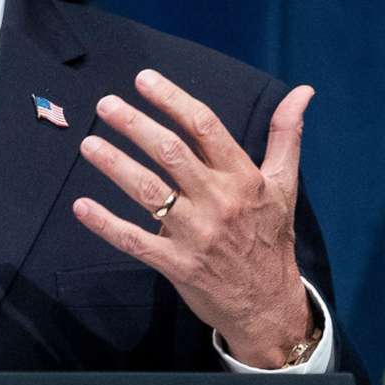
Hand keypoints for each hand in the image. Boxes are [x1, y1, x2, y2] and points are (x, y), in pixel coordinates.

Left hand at [71, 72, 313, 365]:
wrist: (268, 305)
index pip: (205, 127)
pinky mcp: (176, 265)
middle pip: (170, 153)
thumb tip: (303, 91)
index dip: (172, 100)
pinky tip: (81, 206)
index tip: (144, 79)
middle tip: (105, 104)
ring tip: (88, 143)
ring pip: (148, 191)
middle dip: (135, 124)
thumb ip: (286, 135)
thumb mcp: (284, 185)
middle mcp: (218, 202)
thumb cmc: (271, 237)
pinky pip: (134, 241)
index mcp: (243, 178)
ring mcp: (195, 235)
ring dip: (115, 165)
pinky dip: (106, 224)